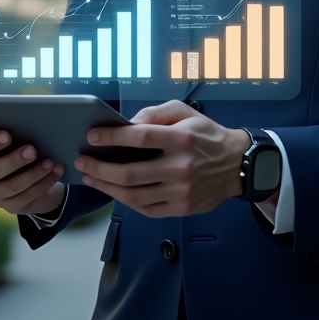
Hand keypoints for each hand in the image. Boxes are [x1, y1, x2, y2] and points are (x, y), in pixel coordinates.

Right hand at [0, 131, 66, 215]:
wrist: (33, 170)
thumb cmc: (20, 143)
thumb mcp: (15, 134)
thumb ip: (15, 128)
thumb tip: (32, 121)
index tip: (7, 135)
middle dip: (14, 161)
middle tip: (33, 150)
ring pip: (10, 187)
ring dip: (33, 174)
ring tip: (50, 162)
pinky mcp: (8, 206)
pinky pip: (25, 198)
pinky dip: (43, 184)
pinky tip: (55, 172)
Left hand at [74, 100, 249, 217]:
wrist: (236, 164)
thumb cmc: (206, 135)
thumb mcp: (185, 111)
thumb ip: (155, 113)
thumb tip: (127, 123)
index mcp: (181, 138)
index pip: (139, 138)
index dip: (112, 137)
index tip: (92, 137)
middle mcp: (180, 166)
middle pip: (130, 172)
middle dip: (99, 167)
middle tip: (82, 161)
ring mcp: (181, 190)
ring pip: (134, 194)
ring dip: (106, 187)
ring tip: (91, 178)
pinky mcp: (181, 207)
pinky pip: (146, 208)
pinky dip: (126, 201)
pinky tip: (113, 191)